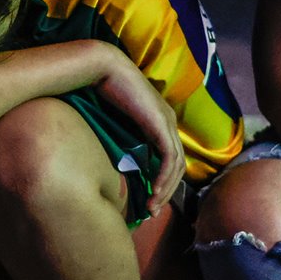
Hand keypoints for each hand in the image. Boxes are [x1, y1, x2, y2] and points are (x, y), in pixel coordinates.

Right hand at [93, 48, 183, 214]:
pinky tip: (154, 190)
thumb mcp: (116, 121)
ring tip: (152, 206)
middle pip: (178, 166)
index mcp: (161, 121)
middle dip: (166, 191)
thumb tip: (118, 160)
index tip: (149, 200)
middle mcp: (169, 122)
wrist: (102, 69)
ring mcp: (167, 122)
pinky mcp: (160, 124)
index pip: (171, 159)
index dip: (163, 182)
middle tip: (152, 210)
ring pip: (176, 166)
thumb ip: (124, 138)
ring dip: (165, 189)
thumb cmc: (104, 91)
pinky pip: (169, 158)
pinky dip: (163, 177)